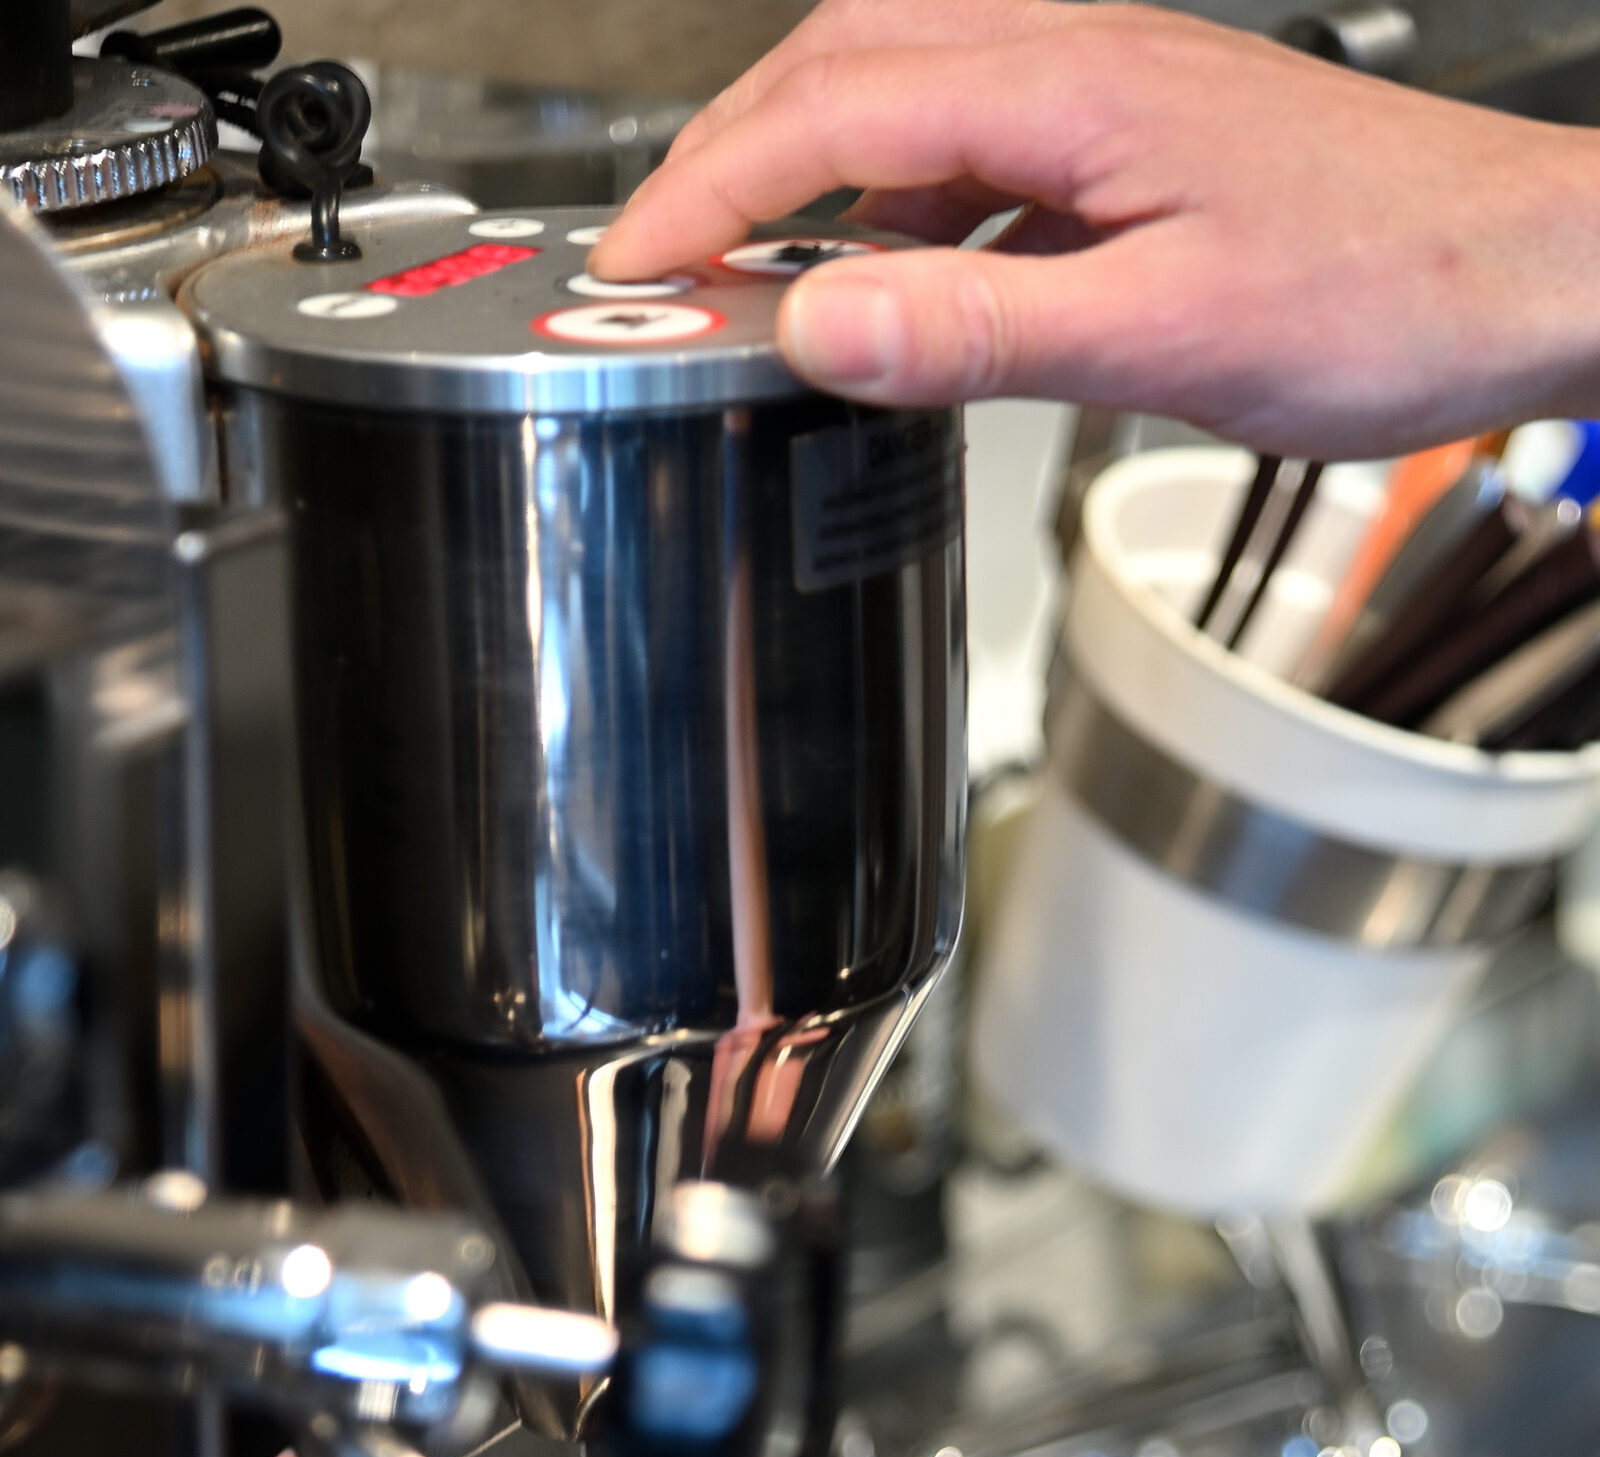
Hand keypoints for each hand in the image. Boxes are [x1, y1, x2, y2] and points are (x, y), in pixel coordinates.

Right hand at [592, 0, 1599, 455]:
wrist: (1529, 272)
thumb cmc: (1390, 293)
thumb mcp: (1167, 337)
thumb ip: (979, 331)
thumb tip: (817, 327)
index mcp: (1072, 85)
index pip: (827, 109)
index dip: (708, 193)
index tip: (631, 271)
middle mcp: (1082, 54)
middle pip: (846, 59)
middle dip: (731, 155)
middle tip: (659, 260)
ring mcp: (1113, 89)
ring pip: (909, 87)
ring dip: (812, 168)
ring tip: (756, 274)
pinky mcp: (1143, 136)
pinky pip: (982, 139)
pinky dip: (905, 202)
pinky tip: (905, 281)